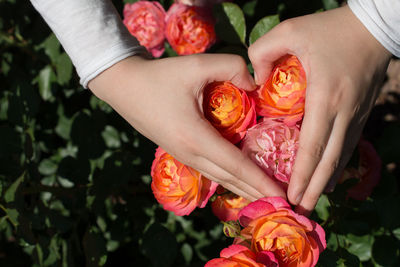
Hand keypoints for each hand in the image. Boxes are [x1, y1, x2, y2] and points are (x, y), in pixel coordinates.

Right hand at [88, 54, 284, 200]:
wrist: (124, 87)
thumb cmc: (160, 76)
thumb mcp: (196, 65)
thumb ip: (231, 67)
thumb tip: (256, 82)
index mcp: (196, 137)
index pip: (237, 165)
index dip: (262, 181)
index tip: (284, 197)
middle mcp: (190, 154)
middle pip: (231, 179)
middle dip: (258, 193)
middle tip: (284, 205)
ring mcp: (184, 156)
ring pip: (220, 179)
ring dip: (245, 190)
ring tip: (267, 199)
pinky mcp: (180, 153)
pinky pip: (211, 171)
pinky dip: (230, 180)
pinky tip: (241, 182)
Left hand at [248, 5, 390, 213]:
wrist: (372, 27)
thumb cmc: (329, 28)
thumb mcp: (290, 30)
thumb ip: (263, 53)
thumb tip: (253, 82)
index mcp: (325, 95)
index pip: (313, 144)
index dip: (302, 173)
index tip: (292, 195)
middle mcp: (343, 112)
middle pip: (329, 159)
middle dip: (314, 188)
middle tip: (300, 210)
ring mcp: (355, 115)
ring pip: (341, 156)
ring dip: (326, 181)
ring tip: (311, 201)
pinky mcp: (359, 113)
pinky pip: (348, 145)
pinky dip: (337, 166)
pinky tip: (329, 179)